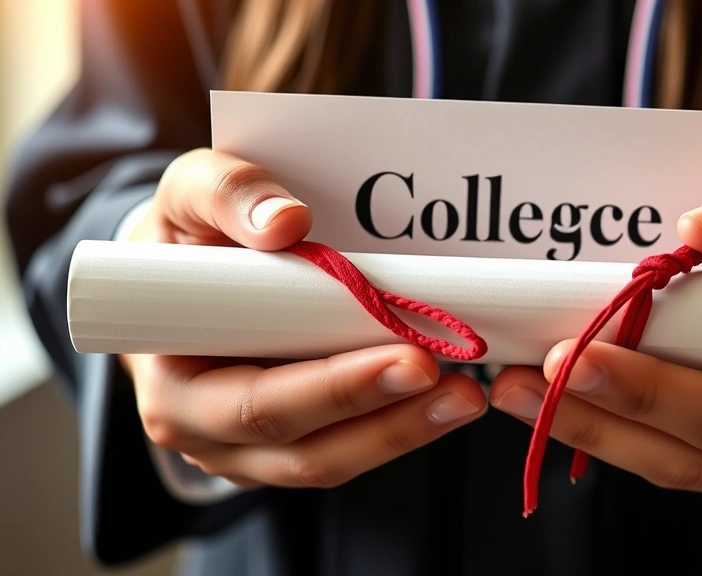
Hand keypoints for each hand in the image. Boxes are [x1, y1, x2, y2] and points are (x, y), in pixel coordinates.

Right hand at [123, 148, 485, 489]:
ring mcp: (248, 450)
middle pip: (307, 452)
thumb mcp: (186, 194)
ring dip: (407, 431)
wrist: (175, 273)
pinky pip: (345, 448)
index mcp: (175, 384)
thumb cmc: (183, 237)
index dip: (338, 389)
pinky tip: (443, 396)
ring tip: (467, 395)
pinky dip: (396, 425)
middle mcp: (208, 433)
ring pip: (335, 460)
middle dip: (391, 420)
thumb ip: (225, 193)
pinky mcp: (285, 446)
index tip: (411, 358)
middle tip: (461, 385)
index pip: (261, 403)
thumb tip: (284, 221)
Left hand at [489, 163, 701, 507]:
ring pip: (664, 465)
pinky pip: (662, 457)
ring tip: (514, 390)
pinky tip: (551, 398)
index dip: (653, 390)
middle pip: (686, 452)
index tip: (584, 353)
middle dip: (598, 415)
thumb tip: (698, 229)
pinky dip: (605, 429)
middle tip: (524, 376)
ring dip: (585, 429)